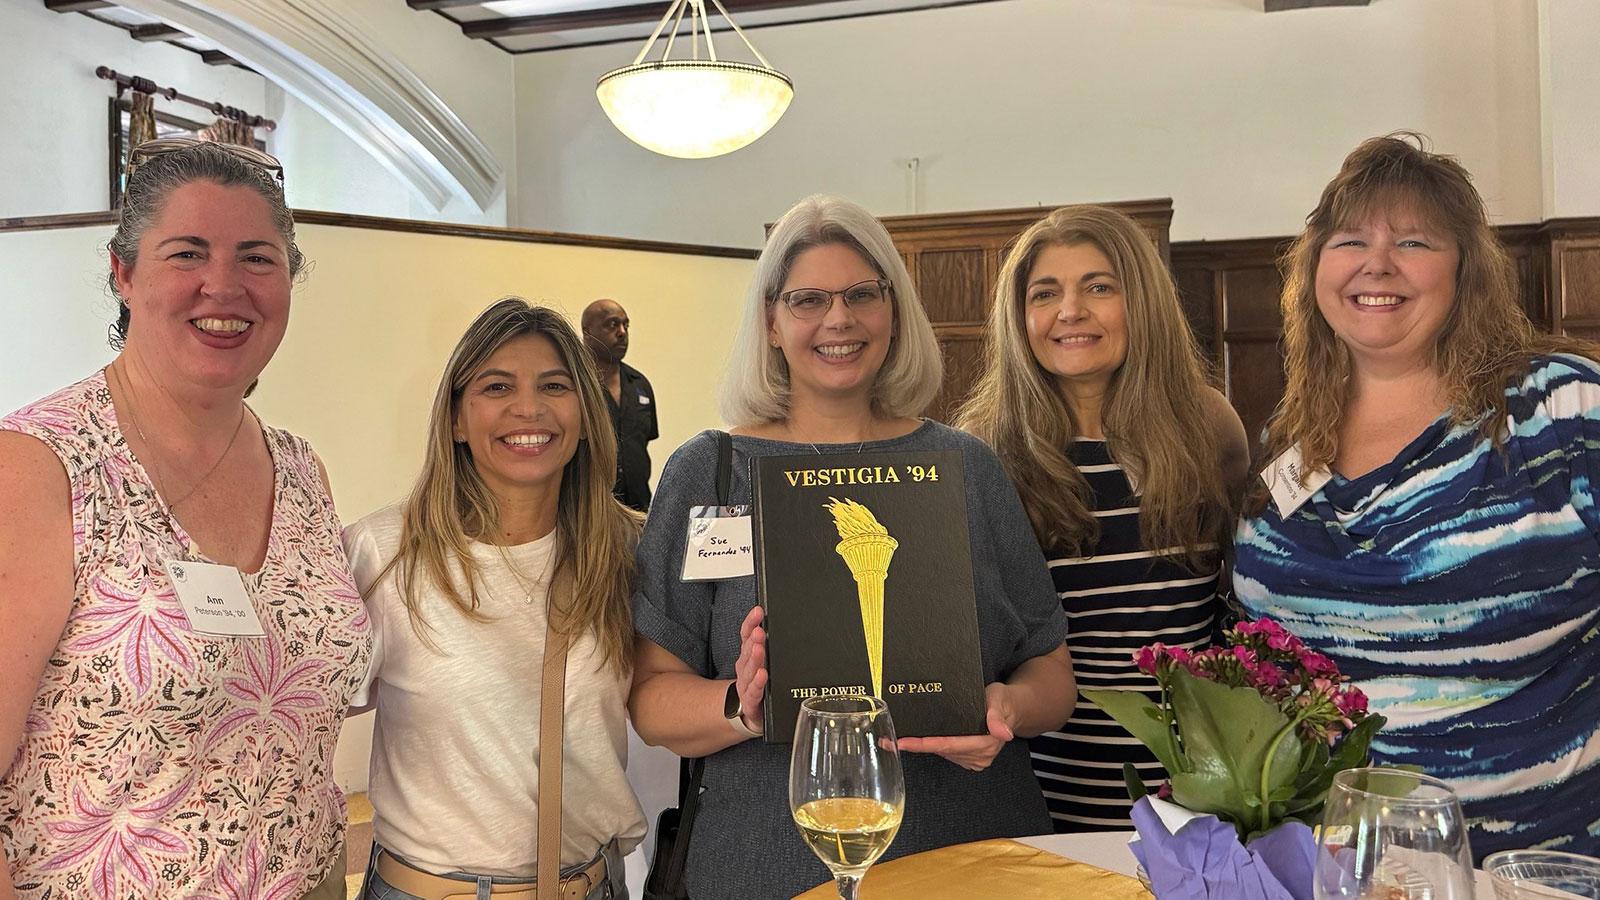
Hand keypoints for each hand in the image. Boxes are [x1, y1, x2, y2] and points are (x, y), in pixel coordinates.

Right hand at [733, 606, 767, 733]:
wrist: (751, 714)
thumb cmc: (760, 685)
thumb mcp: (763, 664)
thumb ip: (769, 646)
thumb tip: (787, 622)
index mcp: (747, 657)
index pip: (746, 636)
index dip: (751, 622)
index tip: (758, 611)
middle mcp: (744, 669)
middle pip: (747, 652)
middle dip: (753, 640)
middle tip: (759, 631)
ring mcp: (746, 686)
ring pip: (749, 671)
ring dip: (754, 659)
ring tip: (759, 648)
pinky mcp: (750, 702)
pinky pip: (754, 692)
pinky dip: (758, 683)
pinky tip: (762, 675)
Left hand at [896, 682, 1015, 771]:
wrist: (1011, 708)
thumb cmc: (1003, 701)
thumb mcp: (999, 700)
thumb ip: (997, 716)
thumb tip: (1003, 733)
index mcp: (985, 744)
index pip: (948, 745)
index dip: (924, 744)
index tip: (903, 743)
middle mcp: (979, 756)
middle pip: (941, 750)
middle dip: (915, 745)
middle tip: (888, 740)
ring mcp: (974, 760)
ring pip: (941, 752)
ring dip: (921, 746)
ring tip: (897, 739)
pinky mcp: (969, 759)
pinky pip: (945, 752)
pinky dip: (931, 746)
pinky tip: (916, 740)